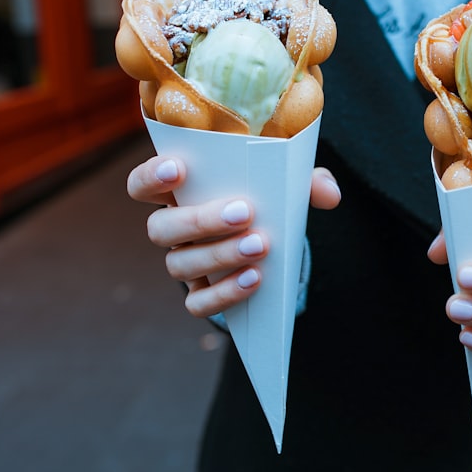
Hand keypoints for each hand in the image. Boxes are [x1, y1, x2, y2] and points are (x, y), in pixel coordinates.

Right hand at [127, 157, 340, 317]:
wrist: (276, 242)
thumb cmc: (270, 200)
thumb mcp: (289, 184)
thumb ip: (308, 181)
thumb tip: (328, 193)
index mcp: (182, 192)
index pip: (143, 184)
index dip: (151, 176)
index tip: (179, 168)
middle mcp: (174, 228)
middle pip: (160, 228)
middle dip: (199, 220)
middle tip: (243, 212)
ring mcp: (185, 263)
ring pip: (178, 264)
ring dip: (218, 255)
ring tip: (260, 245)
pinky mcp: (202, 294)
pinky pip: (199, 303)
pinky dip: (225, 293)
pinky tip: (255, 279)